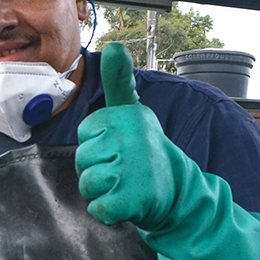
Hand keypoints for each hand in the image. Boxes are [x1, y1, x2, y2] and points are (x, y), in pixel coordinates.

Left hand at [75, 42, 181, 231]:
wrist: (177, 190)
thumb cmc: (145, 149)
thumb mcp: (132, 111)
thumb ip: (118, 80)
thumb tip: (114, 47)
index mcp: (125, 116)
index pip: (85, 135)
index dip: (97, 145)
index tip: (119, 145)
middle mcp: (130, 139)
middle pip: (83, 161)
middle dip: (97, 169)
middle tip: (123, 168)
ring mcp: (132, 169)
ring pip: (88, 185)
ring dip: (102, 191)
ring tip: (124, 183)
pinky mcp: (132, 199)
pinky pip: (99, 209)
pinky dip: (107, 212)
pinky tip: (125, 202)